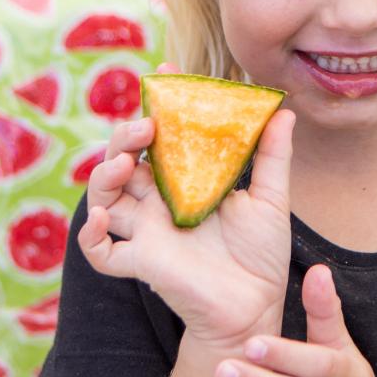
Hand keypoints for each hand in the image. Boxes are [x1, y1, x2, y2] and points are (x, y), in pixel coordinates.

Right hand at [78, 63, 295, 349]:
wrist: (257, 307)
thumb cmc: (261, 255)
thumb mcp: (271, 199)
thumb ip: (272, 156)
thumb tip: (285, 109)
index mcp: (184, 180)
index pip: (161, 134)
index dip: (157, 102)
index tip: (165, 70)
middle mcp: (158, 201)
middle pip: (123, 157)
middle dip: (125, 136)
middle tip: (147, 126)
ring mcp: (146, 230)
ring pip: (104, 195)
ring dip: (104, 174)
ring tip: (124, 163)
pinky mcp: (141, 262)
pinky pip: (101, 252)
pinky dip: (92, 236)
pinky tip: (104, 220)